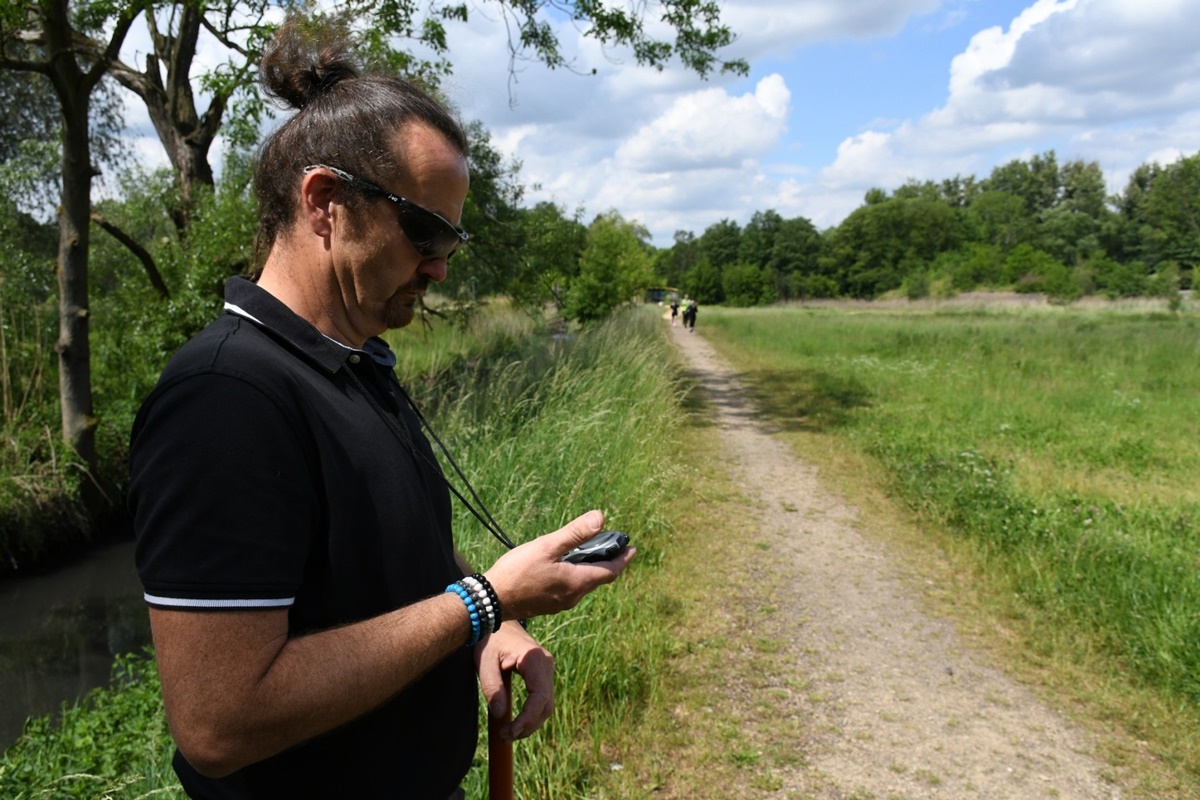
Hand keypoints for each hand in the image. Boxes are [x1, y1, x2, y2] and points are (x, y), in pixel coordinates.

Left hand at [475, 622, 552, 739]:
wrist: (495, 618)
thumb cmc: (489, 639)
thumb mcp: (484, 662)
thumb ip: (492, 687)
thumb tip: (501, 714)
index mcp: (533, 660)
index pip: (539, 697)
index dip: (527, 719)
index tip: (510, 732)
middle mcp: (546, 664)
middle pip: (546, 704)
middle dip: (528, 725)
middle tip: (505, 736)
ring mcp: (547, 667)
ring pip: (546, 703)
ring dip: (531, 722)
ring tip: (509, 733)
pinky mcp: (542, 671)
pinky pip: (542, 697)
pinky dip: (532, 712)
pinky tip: (516, 722)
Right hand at [483, 510, 634, 621]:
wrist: (492, 600)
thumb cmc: (518, 571)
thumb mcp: (548, 546)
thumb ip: (575, 533)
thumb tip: (601, 519)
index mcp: (577, 582)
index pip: (611, 572)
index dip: (623, 559)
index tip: (632, 549)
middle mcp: (574, 596)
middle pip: (599, 578)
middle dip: (609, 562)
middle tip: (613, 545)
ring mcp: (562, 603)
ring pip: (585, 584)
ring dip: (592, 568)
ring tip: (591, 551)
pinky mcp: (550, 604)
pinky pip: (572, 588)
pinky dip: (578, 575)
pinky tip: (567, 565)